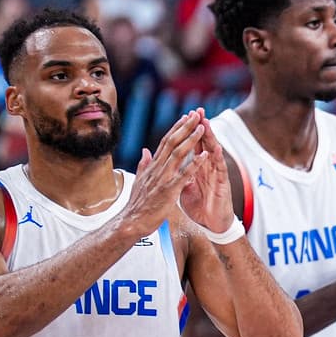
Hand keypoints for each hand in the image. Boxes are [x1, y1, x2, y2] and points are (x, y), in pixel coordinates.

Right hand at [131, 109, 204, 227]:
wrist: (130, 222)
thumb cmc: (137, 204)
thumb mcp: (139, 180)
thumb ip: (144, 164)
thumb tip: (145, 151)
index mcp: (152, 166)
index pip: (165, 142)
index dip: (176, 129)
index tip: (186, 117)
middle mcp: (157, 168)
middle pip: (172, 143)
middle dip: (185, 127)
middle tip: (197, 114)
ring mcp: (162, 179)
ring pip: (178, 154)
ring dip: (191, 140)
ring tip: (202, 128)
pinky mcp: (168, 191)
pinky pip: (184, 175)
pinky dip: (195, 164)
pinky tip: (205, 155)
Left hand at [180, 116, 235, 233]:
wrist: (210, 225)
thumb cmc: (200, 207)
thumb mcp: (183, 187)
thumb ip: (177, 173)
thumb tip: (168, 163)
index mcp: (197, 168)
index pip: (192, 145)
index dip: (188, 131)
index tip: (184, 116)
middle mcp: (208, 168)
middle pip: (204, 143)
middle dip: (200, 126)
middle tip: (197, 110)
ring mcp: (216, 175)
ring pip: (213, 151)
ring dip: (210, 137)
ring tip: (205, 122)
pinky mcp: (222, 184)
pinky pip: (219, 169)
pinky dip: (216, 158)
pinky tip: (213, 148)